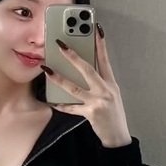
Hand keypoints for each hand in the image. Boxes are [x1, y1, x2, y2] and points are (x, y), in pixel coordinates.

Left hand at [43, 24, 131, 146]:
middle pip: (88, 69)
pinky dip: (61, 105)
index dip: (100, 44)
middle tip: (61, 45)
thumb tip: (84, 69)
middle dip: (73, 56)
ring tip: (47, 69)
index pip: (105, 60)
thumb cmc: (114, 115)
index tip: (95, 29)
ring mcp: (98, 102)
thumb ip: (100, 82)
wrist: (118, 136)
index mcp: (111, 84)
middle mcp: (105, 90)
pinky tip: (51, 101)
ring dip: (60, 78)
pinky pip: (72, 108)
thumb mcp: (111, 95)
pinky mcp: (91, 113)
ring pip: (75, 88)